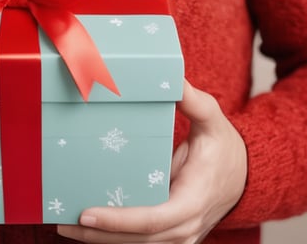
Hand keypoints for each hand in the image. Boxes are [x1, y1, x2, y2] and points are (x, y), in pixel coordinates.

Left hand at [57, 80, 246, 243]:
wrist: (244, 176)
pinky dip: (114, 238)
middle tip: (63, 222)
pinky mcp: (172, 237)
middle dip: (99, 235)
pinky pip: (141, 242)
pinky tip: (86, 230)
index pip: (152, 221)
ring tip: (64, 226)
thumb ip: (193, 101)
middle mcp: (185, 227)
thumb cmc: (226, 147)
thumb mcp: (213, 120)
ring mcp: (180, 237)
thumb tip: (174, 80)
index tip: (86, 215)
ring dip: (101, 241)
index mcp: (192, 201)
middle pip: (138, 241)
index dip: (118, 221)